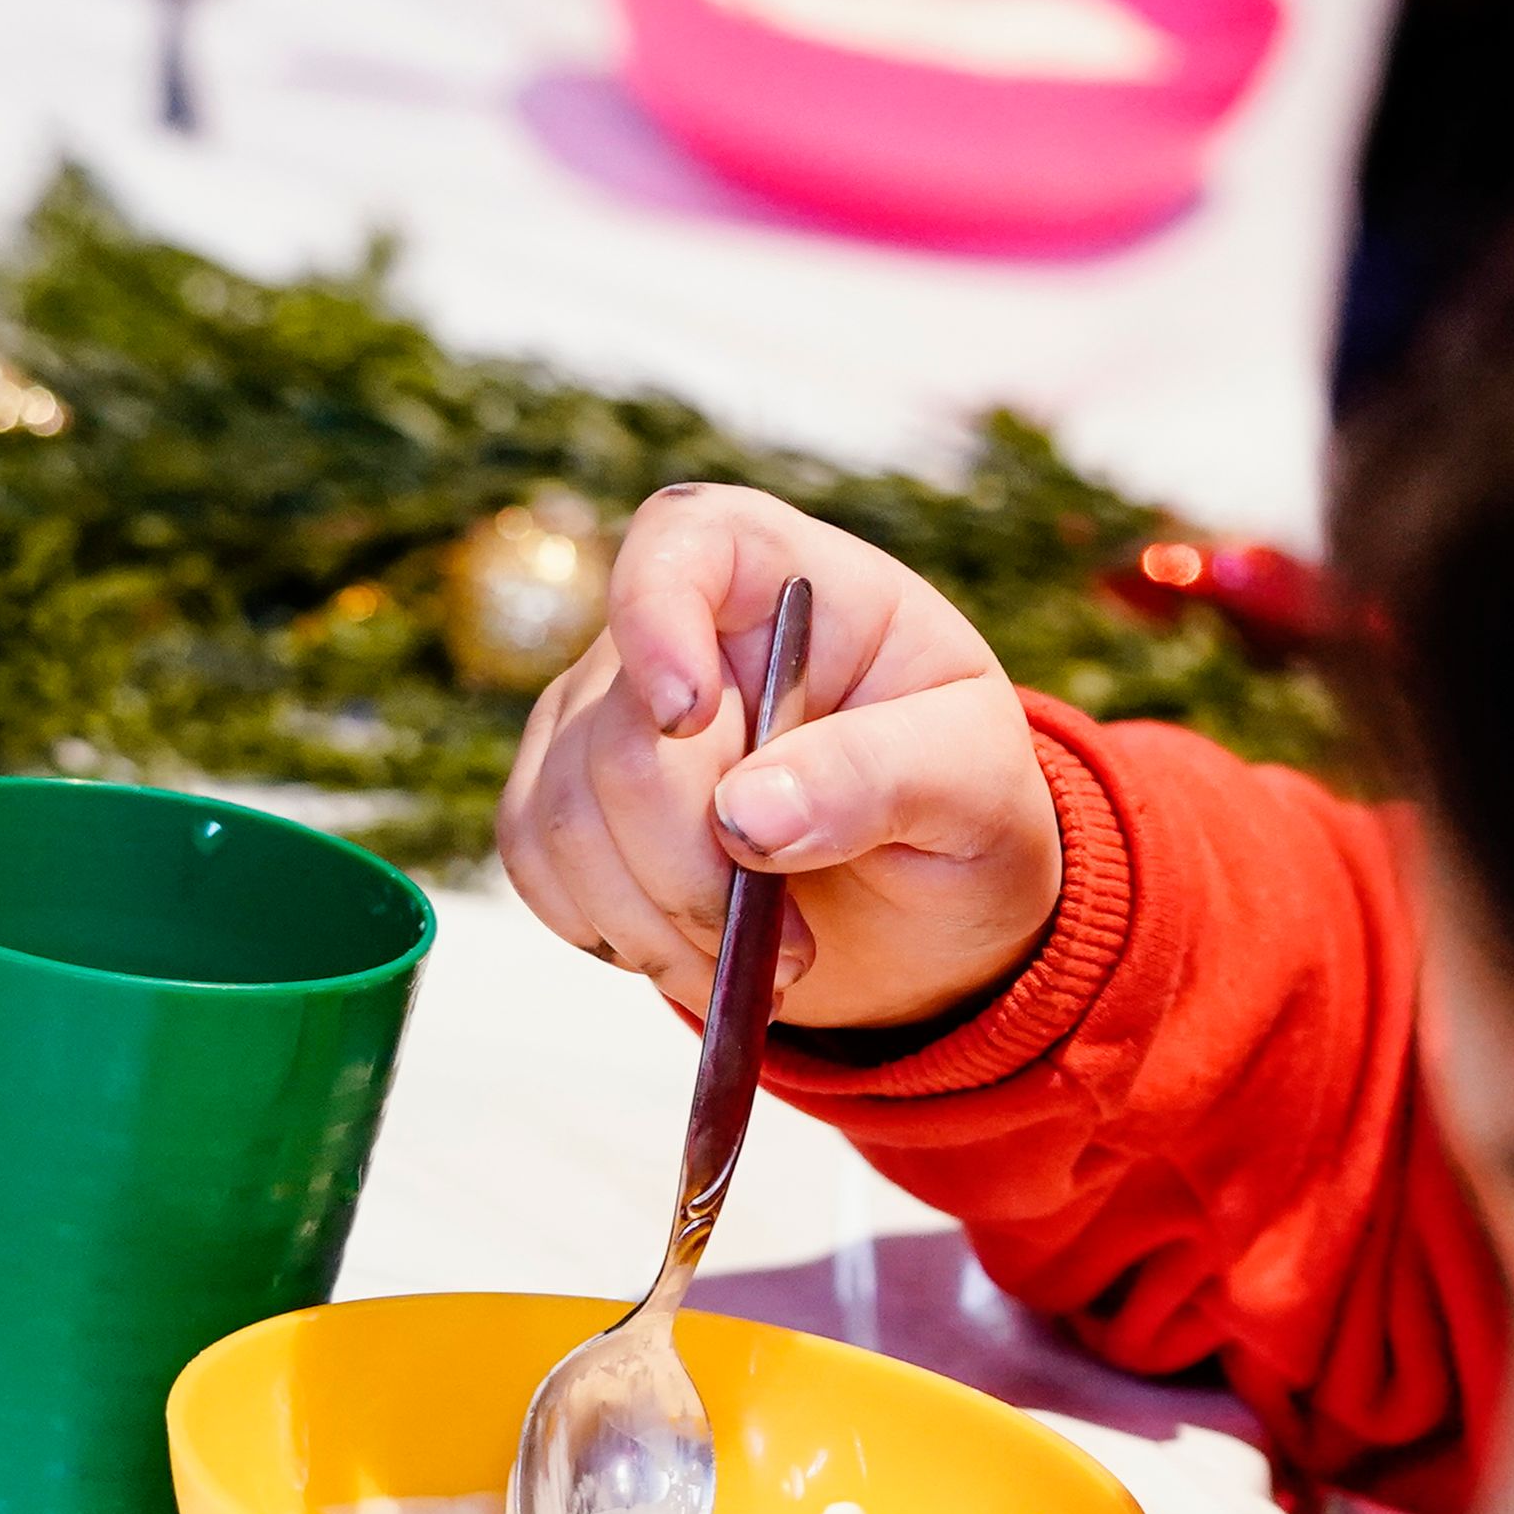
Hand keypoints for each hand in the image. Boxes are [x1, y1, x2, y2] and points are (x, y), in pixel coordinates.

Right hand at [498, 486, 1062, 1030]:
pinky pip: (538, 862)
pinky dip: (613, 933)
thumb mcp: (976, 788)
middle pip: (623, 740)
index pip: (686, 540)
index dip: (658, 615)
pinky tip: (693, 953)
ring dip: (659, 927)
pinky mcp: (571, 799)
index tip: (688, 717)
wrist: (928, 903)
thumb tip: (747, 815)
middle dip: (695, 872)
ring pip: (568, 819)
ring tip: (765, 973)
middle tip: (791, 954)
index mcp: (793, 582)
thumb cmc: (962, 809)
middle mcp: (685, 633)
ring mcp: (610, 712)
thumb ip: (881, 779)